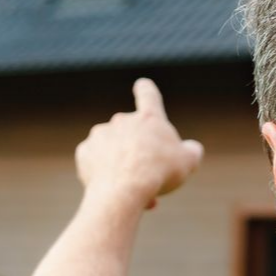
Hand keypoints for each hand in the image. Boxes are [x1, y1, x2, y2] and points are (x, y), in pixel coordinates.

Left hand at [75, 79, 203, 212]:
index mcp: (148, 118)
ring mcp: (100, 135)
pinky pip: (96, 162)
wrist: (123, 190)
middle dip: (139, 152)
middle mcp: (122, 120)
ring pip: (114, 150)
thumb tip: (192, 149)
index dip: (146, 90)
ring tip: (133, 190)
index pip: (148, 94)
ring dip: (123, 165)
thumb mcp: (188, 162)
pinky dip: (104, 173)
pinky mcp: (84, 152)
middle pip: (132, 133)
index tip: (141, 85)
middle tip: (149, 176)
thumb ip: (191, 151)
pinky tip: (114, 188)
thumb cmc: (158, 173)